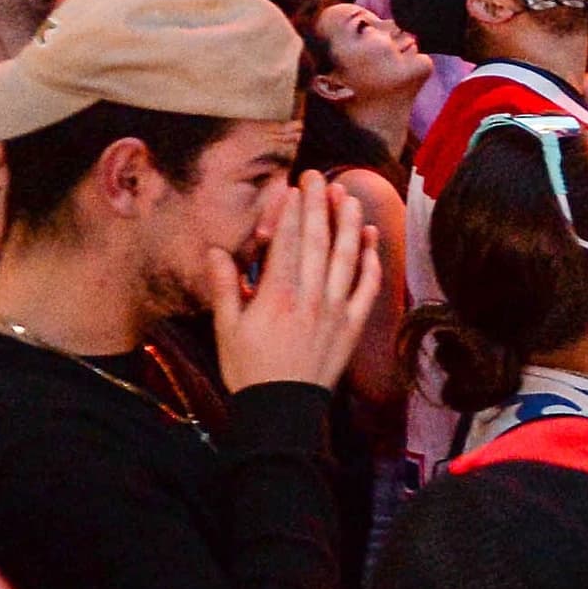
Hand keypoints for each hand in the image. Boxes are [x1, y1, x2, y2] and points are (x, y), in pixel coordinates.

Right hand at [208, 171, 378, 392]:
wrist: (282, 411)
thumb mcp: (226, 329)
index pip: (286, 242)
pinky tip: (370, 237)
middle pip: (316, 240)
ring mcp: (336, 308)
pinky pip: (367, 285)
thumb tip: (217, 251)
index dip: (291, 211)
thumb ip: (224, 287)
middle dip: (317, 205)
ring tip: (347, 194)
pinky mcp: (352, 324)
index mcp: (277, 294)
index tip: (293, 187)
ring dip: (347, 223)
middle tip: (317, 177)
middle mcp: (310, 295)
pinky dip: (371, 259)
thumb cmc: (249, 370)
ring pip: (346, 256)